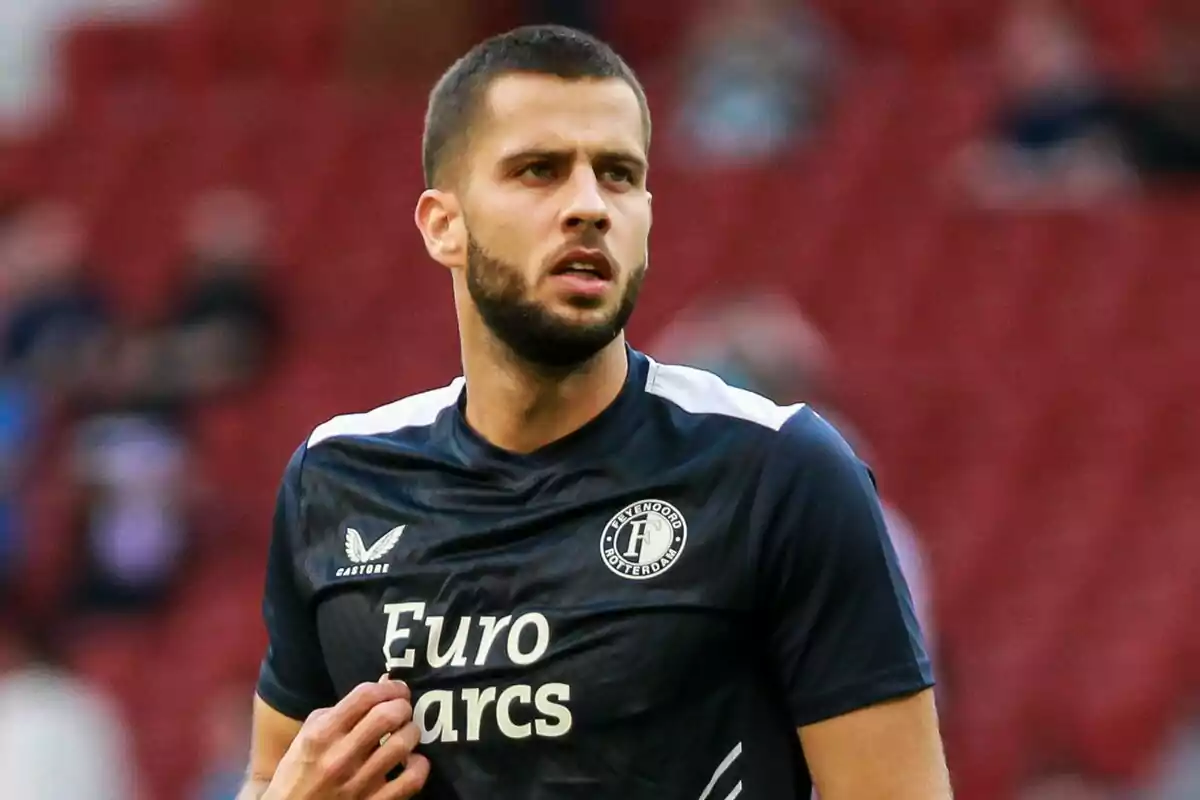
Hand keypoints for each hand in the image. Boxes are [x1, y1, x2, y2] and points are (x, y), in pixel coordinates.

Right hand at [264, 678, 428, 799]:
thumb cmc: (299, 773)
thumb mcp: (309, 735)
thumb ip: (344, 709)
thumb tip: (384, 684)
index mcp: (321, 735)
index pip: (365, 696)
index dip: (389, 687)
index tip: (397, 689)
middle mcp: (340, 758)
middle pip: (388, 715)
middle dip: (403, 706)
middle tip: (403, 710)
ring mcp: (358, 784)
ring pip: (402, 744)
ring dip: (411, 733)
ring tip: (407, 733)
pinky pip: (411, 780)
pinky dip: (419, 766)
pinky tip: (412, 761)